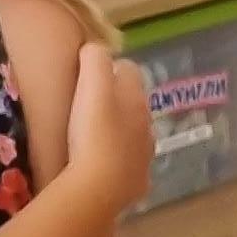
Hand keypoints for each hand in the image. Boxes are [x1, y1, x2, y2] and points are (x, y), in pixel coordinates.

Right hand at [66, 44, 157, 223]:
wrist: (99, 187)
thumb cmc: (93, 131)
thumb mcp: (90, 84)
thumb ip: (94, 58)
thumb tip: (94, 50)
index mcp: (136, 98)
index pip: (129, 69)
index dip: (109, 68)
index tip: (88, 77)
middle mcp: (148, 124)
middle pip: (134, 102)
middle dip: (116, 100)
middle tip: (88, 106)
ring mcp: (146, 155)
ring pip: (135, 133)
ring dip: (120, 131)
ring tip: (95, 137)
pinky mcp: (139, 181)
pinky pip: (130, 164)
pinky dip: (119, 160)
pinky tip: (102, 165)